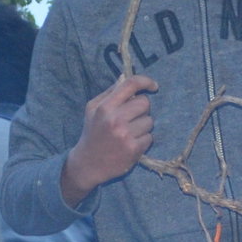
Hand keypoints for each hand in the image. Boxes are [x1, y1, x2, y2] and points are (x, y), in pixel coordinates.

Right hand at [62, 73, 157, 202]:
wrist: (87, 164)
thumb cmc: (92, 133)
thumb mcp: (93, 110)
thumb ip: (109, 93)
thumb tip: (125, 77)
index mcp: (105, 107)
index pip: (130, 84)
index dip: (145, 81)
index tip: (154, 86)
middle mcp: (115, 119)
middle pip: (145, 103)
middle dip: (142, 109)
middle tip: (131, 118)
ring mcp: (125, 135)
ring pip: (150, 121)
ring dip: (143, 126)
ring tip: (129, 133)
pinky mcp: (133, 149)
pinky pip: (150, 138)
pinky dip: (143, 141)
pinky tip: (131, 144)